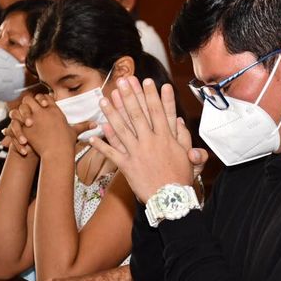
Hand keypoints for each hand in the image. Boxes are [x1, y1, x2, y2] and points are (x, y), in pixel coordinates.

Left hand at [10, 94, 92, 158]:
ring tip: (22, 117)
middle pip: (31, 98)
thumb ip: (84, 126)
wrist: (57, 153)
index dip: (41, 100)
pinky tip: (18, 125)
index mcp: (55, 110)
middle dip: (28, 103)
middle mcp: (43, 111)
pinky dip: (15, 120)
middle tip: (28, 110)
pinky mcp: (26, 126)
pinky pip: (16, 118)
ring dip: (21, 110)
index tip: (41, 106)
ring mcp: (34, 117)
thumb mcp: (75, 132)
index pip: (45, 97)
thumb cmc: (67, 143)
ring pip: (22, 105)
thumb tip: (96, 124)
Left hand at [88, 77, 194, 202]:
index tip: (146, 81)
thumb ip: (182, 136)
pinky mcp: (127, 166)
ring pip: (121, 129)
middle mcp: (150, 142)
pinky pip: (111, 152)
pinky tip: (93, 133)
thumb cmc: (180, 178)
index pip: (157, 111)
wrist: (171, 199)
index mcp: (165, 138)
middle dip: (129, 96)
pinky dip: (101, 143)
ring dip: (111, 113)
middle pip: (137, 114)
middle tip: (122, 81)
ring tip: (103, 99)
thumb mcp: (187, 155)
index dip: (151, 95)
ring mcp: (136, 153)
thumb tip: (178, 121)